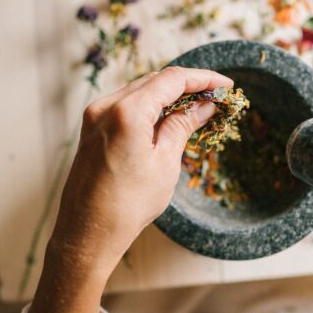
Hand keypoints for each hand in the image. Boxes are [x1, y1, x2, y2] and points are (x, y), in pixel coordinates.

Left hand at [29, 66, 232, 312]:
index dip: (202, 78)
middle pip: (154, 81)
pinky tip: (166, 118)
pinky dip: (148, 107)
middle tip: (212, 96)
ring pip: (139, 91)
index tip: (224, 85)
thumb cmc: (128, 204)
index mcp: (127, 112)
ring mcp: (94, 117)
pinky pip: (125, 106)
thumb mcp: (164, 162)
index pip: (172, 80)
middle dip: (186, 85)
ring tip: (194, 107)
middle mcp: (105, 107)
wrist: (89, 233)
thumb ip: (182, 126)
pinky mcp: (91, 129)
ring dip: (167, 95)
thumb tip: (202, 106)